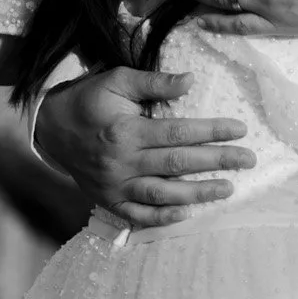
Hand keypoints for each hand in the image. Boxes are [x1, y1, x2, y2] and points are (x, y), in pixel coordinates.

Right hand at [34, 67, 253, 227]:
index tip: (240, 129)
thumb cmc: (89, 99)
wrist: (50, 128)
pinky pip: (136, 215)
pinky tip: (186, 214)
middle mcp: (121, 161)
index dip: (212, 131)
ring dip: (197, 193)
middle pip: (177, 164)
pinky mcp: (106, 200)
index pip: (179, 132)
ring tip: (227, 188)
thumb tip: (191, 80)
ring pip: (161, 194)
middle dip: (217, 162)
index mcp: (126, 130)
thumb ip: (154, 83)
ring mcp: (113, 185)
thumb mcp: (118, 80)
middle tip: (248, 160)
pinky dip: (160, 218)